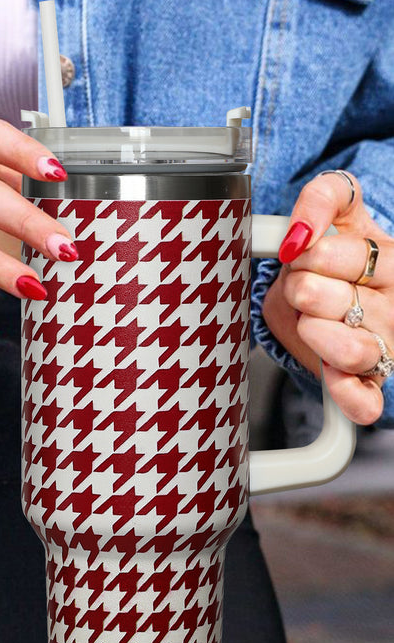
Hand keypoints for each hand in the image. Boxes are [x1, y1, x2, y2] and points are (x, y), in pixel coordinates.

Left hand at [262, 171, 393, 425]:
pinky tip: (331, 372)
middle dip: (299, 289)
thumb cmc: (339, 256)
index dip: (308, 254)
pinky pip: (362, 401)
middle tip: (306, 290)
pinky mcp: (372, 386)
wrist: (333, 297)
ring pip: (348, 350)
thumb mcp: (339, 209)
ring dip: (310, 332)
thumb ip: (323, 199)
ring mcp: (387, 348)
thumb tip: (300, 234)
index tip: (304, 254)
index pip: (345, 254)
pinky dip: (343, 391)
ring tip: (311, 322)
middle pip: (322, 298)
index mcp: (393, 261)